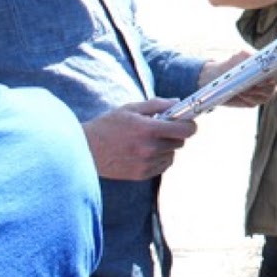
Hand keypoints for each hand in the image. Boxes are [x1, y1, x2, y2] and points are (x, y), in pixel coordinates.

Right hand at [82, 99, 196, 181]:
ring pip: (172, 154)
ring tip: (148, 141)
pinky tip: (144, 152)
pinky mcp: (142, 175)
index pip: (184, 130)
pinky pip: (163, 165)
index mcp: (147, 129)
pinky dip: (159, 158)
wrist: (86, 150)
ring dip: (166, 147)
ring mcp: (146, 163)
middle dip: (175, 134)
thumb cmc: (108, 126)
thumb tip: (178, 102)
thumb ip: (157, 104)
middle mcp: (149, 148)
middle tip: (162, 129)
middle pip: (180, 142)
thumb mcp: (130, 108)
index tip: (188, 122)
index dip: (190, 125)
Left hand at [199, 51, 276, 107]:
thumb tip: (255, 60)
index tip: (260, 79)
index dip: (272, 78)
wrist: (219, 75)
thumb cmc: (233, 63)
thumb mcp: (239, 55)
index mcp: (268, 69)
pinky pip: (253, 103)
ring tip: (241, 89)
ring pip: (264, 97)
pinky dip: (246, 99)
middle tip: (248, 86)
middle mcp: (268, 82)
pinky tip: (239, 94)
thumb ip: (248, 56)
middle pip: (272, 89)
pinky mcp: (253, 101)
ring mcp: (262, 94)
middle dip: (260, 88)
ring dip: (252, 93)